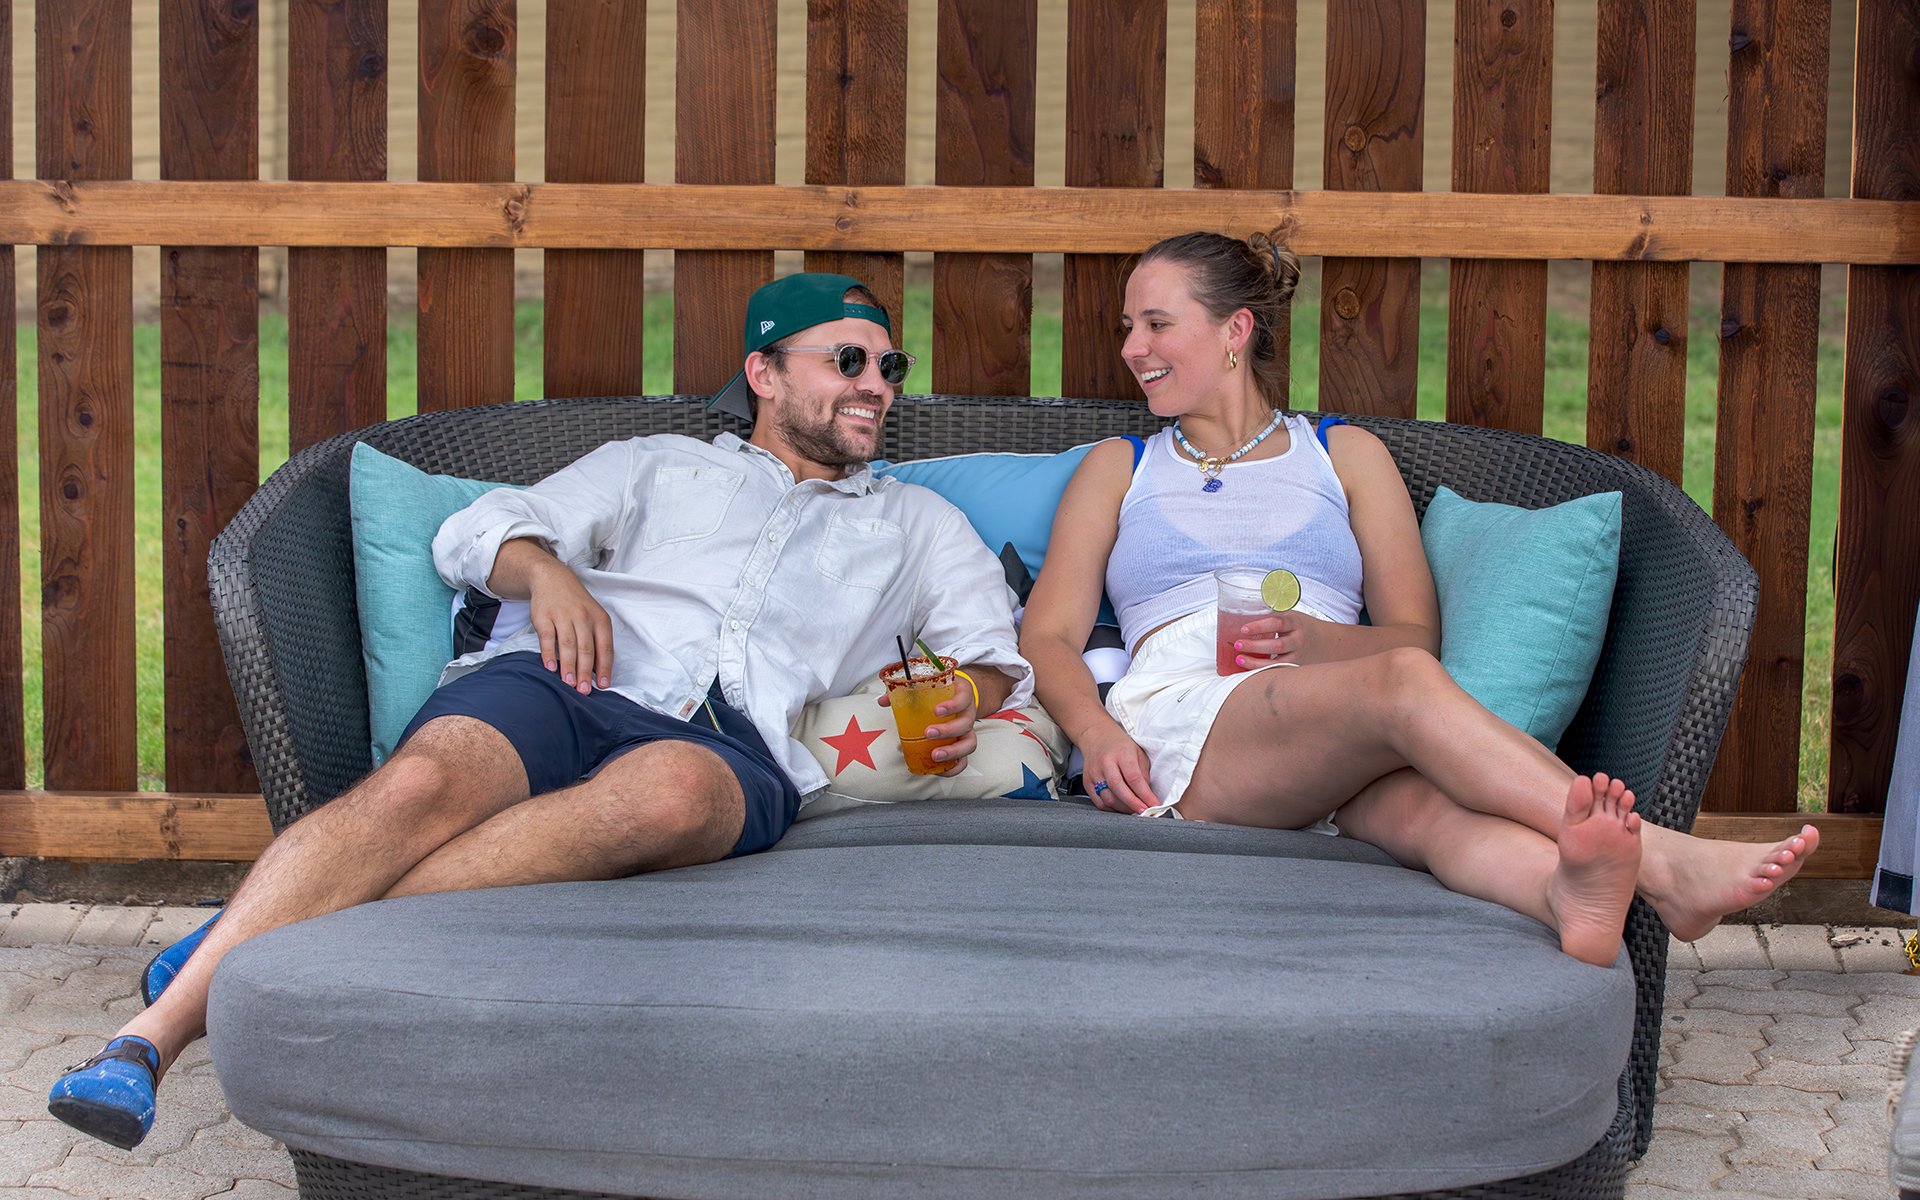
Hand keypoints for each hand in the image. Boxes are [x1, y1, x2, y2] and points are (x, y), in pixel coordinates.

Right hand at [526, 558, 613, 693]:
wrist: (552, 579)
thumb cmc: (577, 605)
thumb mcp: (593, 618)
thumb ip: (596, 642)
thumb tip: (597, 672)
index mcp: (600, 620)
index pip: (605, 647)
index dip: (604, 668)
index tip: (603, 686)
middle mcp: (583, 617)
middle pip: (586, 649)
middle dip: (585, 672)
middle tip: (584, 690)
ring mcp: (563, 616)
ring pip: (568, 644)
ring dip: (569, 666)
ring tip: (569, 684)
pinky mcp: (544, 617)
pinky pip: (548, 637)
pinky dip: (549, 653)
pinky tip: (550, 668)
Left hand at [878, 676, 980, 774]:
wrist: (960, 696)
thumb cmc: (943, 692)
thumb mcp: (931, 686)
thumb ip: (907, 690)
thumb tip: (882, 701)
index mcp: (962, 695)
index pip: (963, 699)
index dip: (952, 706)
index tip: (936, 711)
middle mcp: (969, 714)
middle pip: (966, 724)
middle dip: (948, 730)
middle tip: (928, 733)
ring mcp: (968, 731)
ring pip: (969, 744)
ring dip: (953, 751)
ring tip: (934, 755)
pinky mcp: (964, 746)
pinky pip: (965, 760)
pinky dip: (953, 768)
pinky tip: (939, 771)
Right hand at [1079, 726, 1157, 813]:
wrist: (1097, 737)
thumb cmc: (1120, 746)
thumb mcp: (1138, 753)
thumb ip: (1143, 774)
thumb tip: (1147, 796)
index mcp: (1121, 753)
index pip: (1133, 778)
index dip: (1145, 794)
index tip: (1154, 804)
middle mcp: (1105, 763)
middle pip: (1118, 789)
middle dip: (1134, 804)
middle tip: (1145, 812)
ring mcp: (1094, 773)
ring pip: (1108, 799)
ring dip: (1124, 808)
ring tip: (1134, 809)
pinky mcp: (1087, 782)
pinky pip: (1099, 802)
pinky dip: (1112, 809)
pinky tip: (1121, 807)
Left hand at [1225, 609, 1324, 668]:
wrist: (1328, 642)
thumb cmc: (1302, 627)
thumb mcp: (1291, 616)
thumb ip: (1272, 617)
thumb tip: (1242, 613)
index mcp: (1295, 623)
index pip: (1278, 623)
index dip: (1260, 626)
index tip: (1243, 629)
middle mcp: (1298, 640)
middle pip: (1277, 645)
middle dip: (1255, 646)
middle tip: (1237, 645)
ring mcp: (1299, 656)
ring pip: (1278, 663)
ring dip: (1256, 663)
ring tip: (1239, 660)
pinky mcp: (1296, 668)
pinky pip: (1279, 672)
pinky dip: (1263, 672)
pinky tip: (1249, 672)